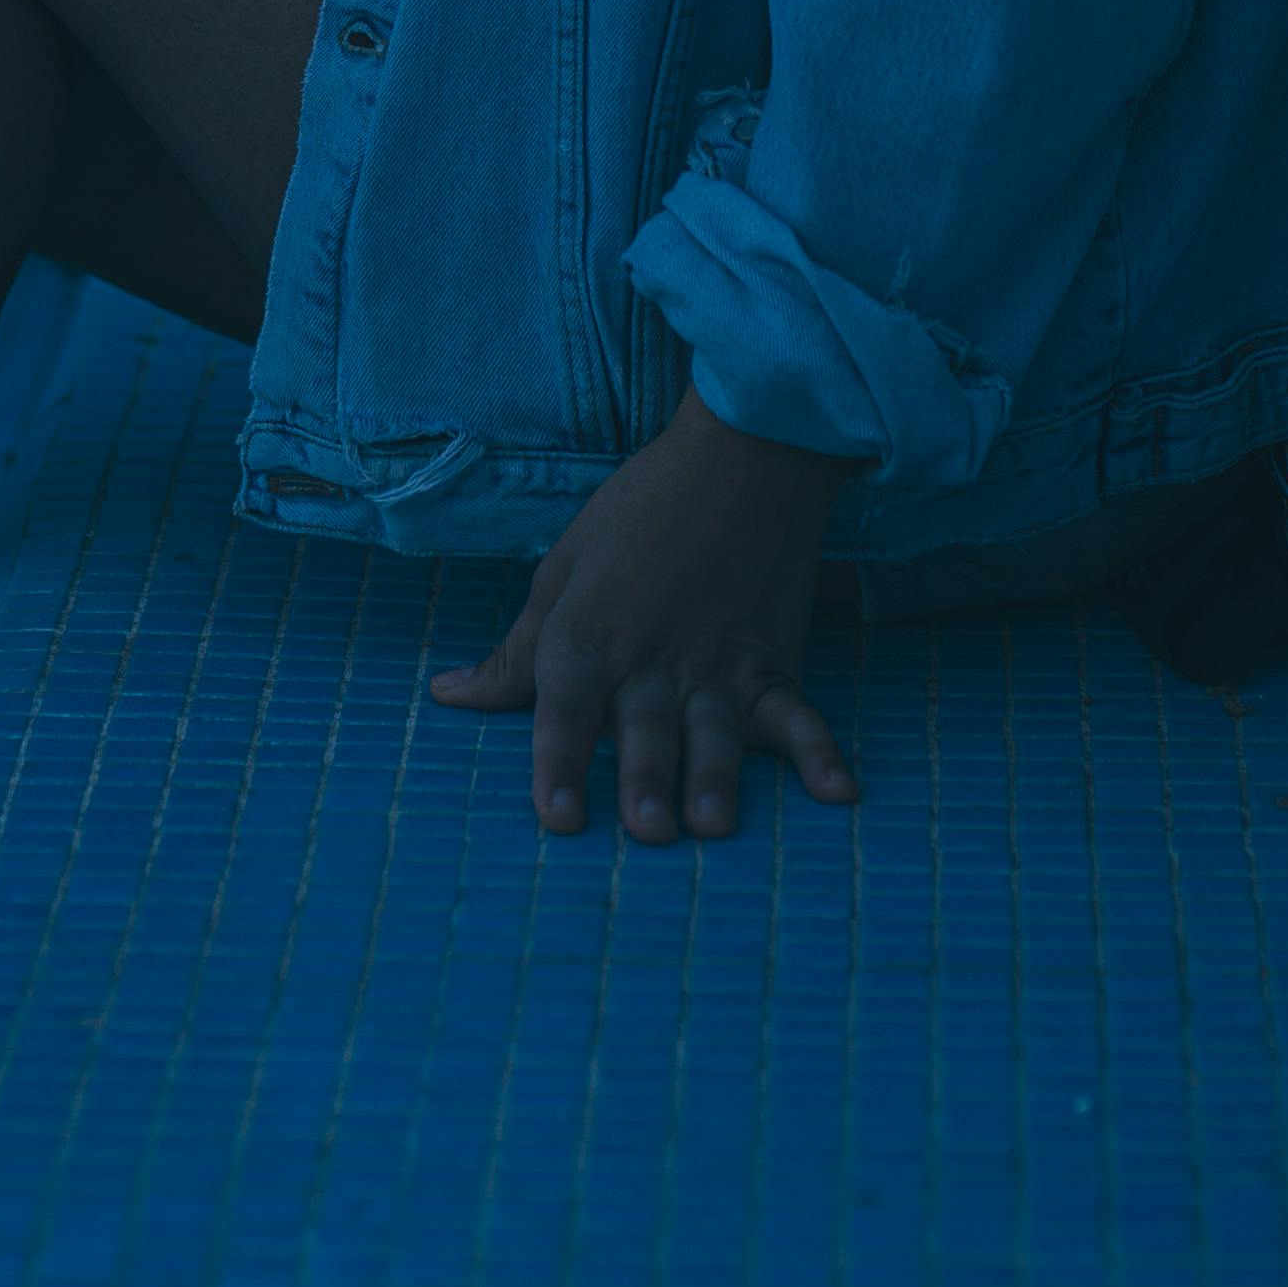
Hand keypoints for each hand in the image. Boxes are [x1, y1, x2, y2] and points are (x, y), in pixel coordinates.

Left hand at [430, 392, 858, 841]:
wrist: (738, 456)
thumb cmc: (637, 513)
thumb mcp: (561, 570)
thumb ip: (516, 651)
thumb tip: (449, 695)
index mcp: (588, 635)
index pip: (565, 709)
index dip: (558, 764)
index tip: (559, 819)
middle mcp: (651, 659)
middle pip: (645, 729)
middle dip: (645, 779)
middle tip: (647, 830)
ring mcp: (717, 664)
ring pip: (714, 731)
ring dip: (714, 777)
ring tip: (712, 825)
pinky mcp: (770, 662)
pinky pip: (796, 714)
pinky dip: (819, 752)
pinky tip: (838, 793)